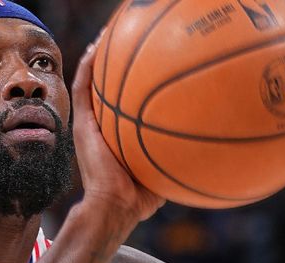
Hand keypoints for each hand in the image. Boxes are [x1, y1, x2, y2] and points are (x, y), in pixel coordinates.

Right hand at [71, 33, 165, 223]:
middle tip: (123, 41)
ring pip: (88, 84)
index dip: (127, 83)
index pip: (120, 104)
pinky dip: (85, 68)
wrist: (115, 205)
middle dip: (111, 64)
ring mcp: (88, 125)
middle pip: (104, 89)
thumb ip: (176, 157)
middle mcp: (101, 128)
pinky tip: (94, 48)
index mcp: (116, 136)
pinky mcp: (81, 125)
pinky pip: (81, 90)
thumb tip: (204, 153)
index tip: (144, 64)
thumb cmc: (139, 197)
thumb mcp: (163, 171)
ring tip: (105, 35)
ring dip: (95, 59)